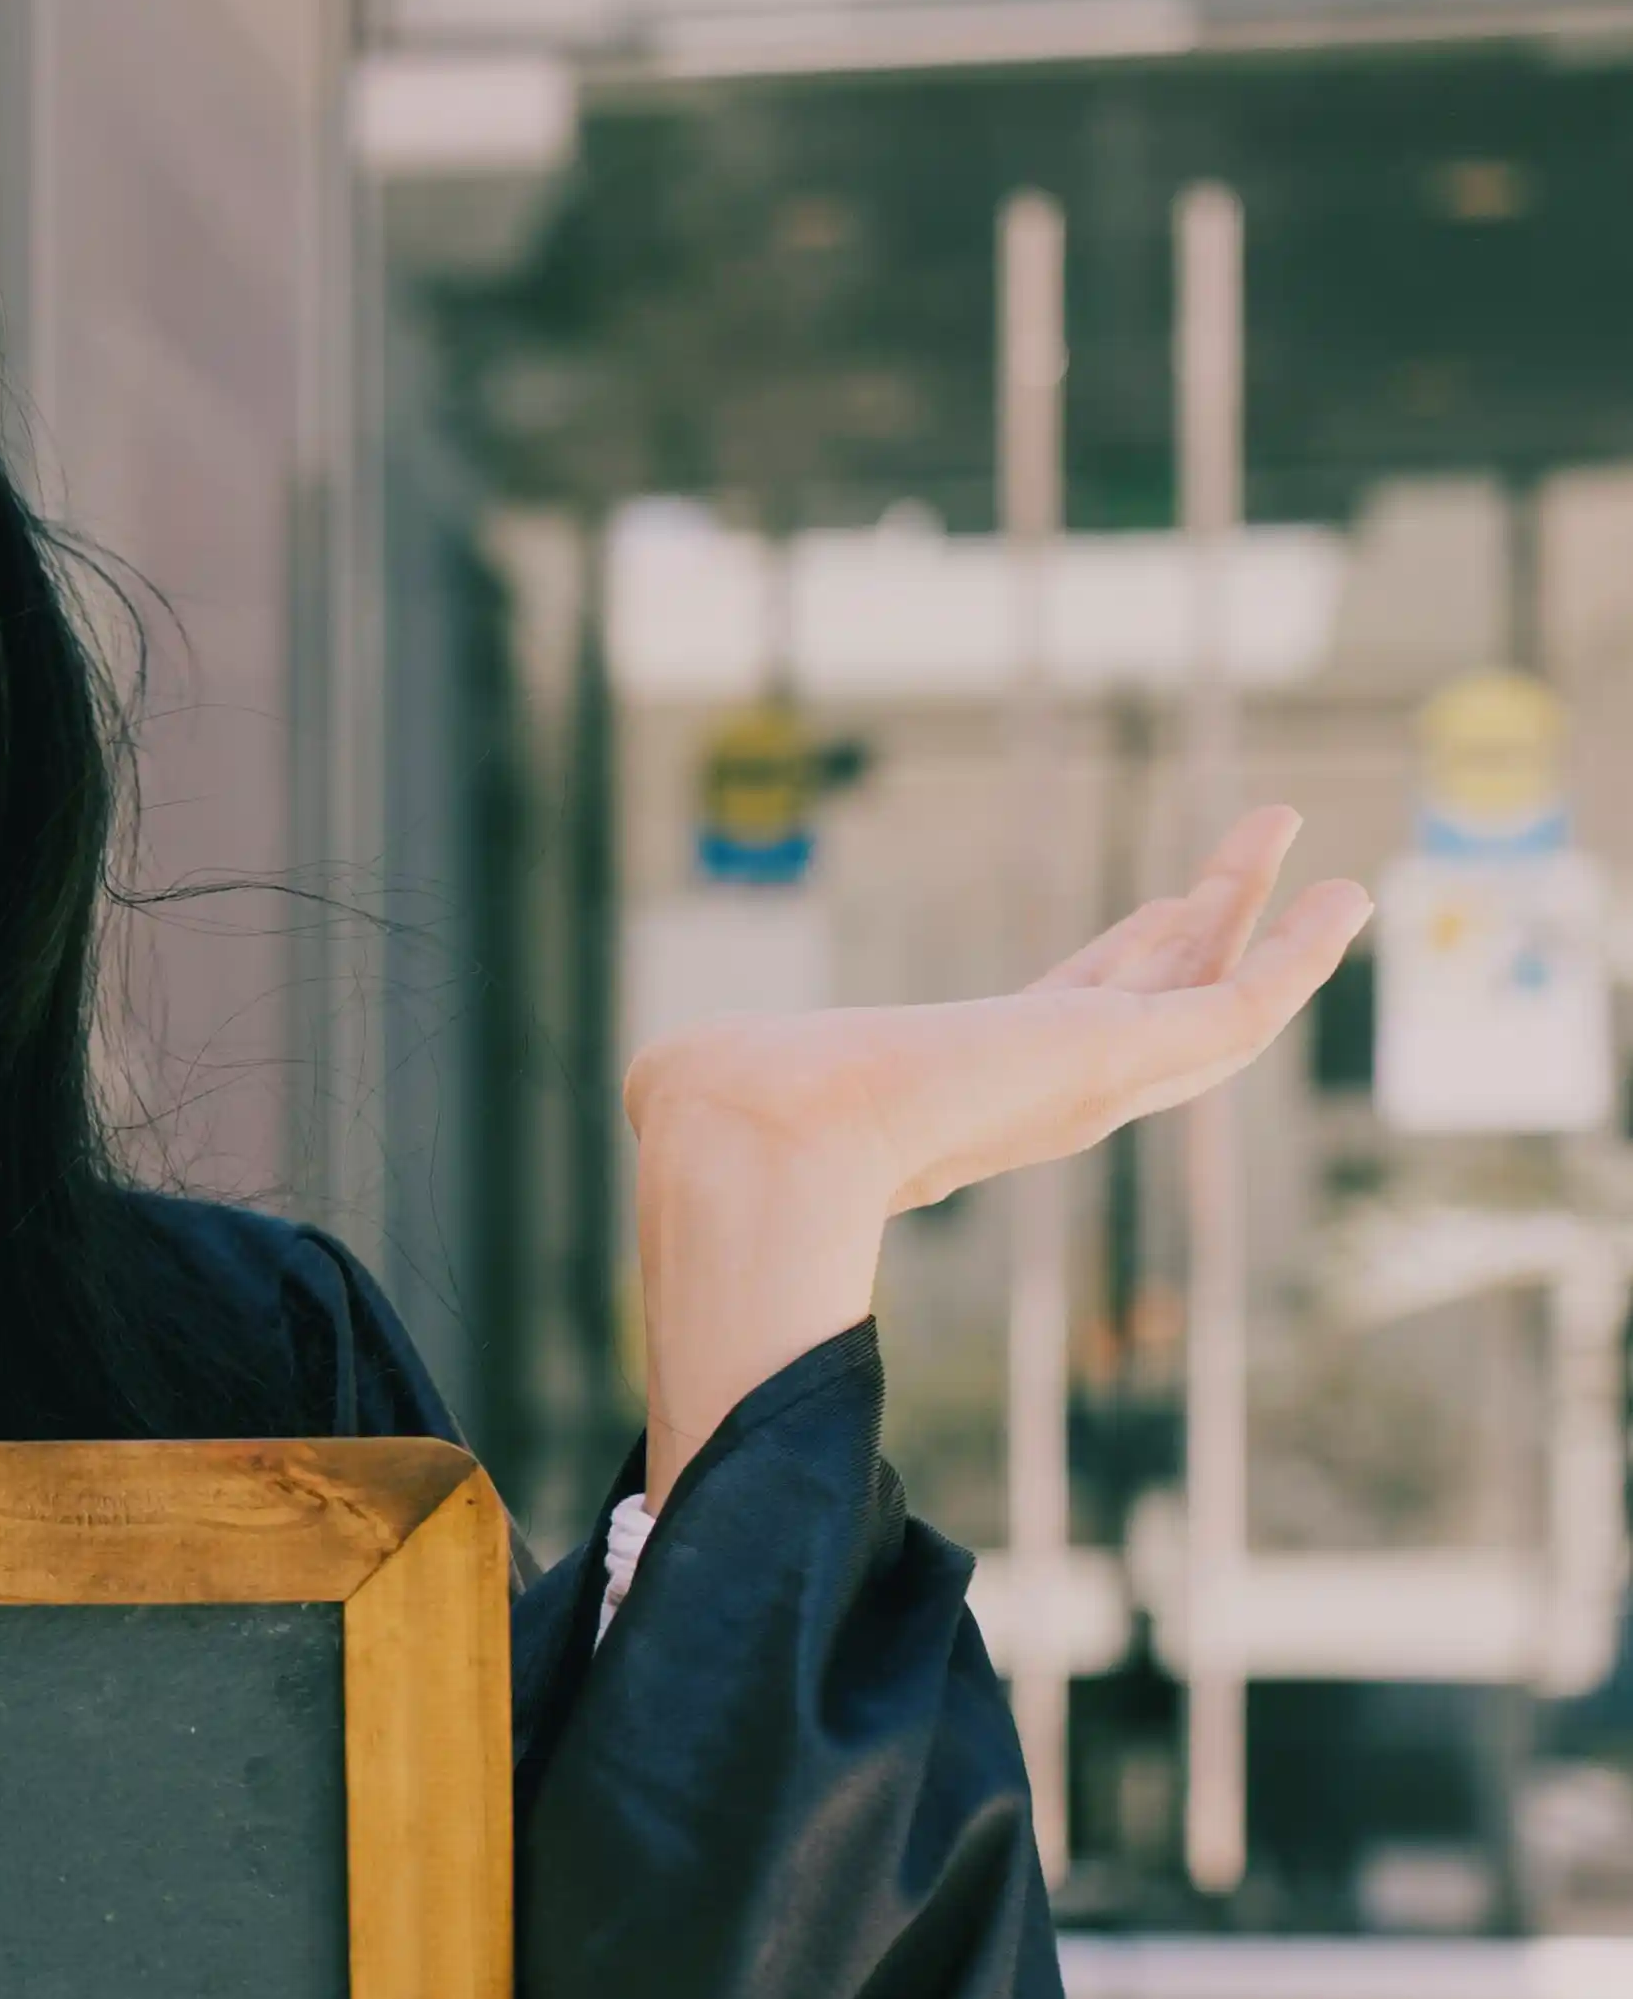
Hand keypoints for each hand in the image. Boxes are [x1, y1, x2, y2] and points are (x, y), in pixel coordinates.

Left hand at [622, 805, 1370, 1502]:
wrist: (765, 1139)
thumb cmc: (728, 1110)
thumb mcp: (722, 1078)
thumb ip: (700, 1080)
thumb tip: (653, 1085)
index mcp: (959, 1085)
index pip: (1057, 1018)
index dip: (1111, 969)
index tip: (1153, 918)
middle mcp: (1037, 1090)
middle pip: (1148, 998)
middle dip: (1200, 930)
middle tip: (1246, 860)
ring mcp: (1090, 1081)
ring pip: (1212, 999)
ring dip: (1270, 930)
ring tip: (1323, 863)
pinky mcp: (1124, 1060)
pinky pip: (1243, 1005)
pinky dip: (1301, 957)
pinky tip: (1346, 898)